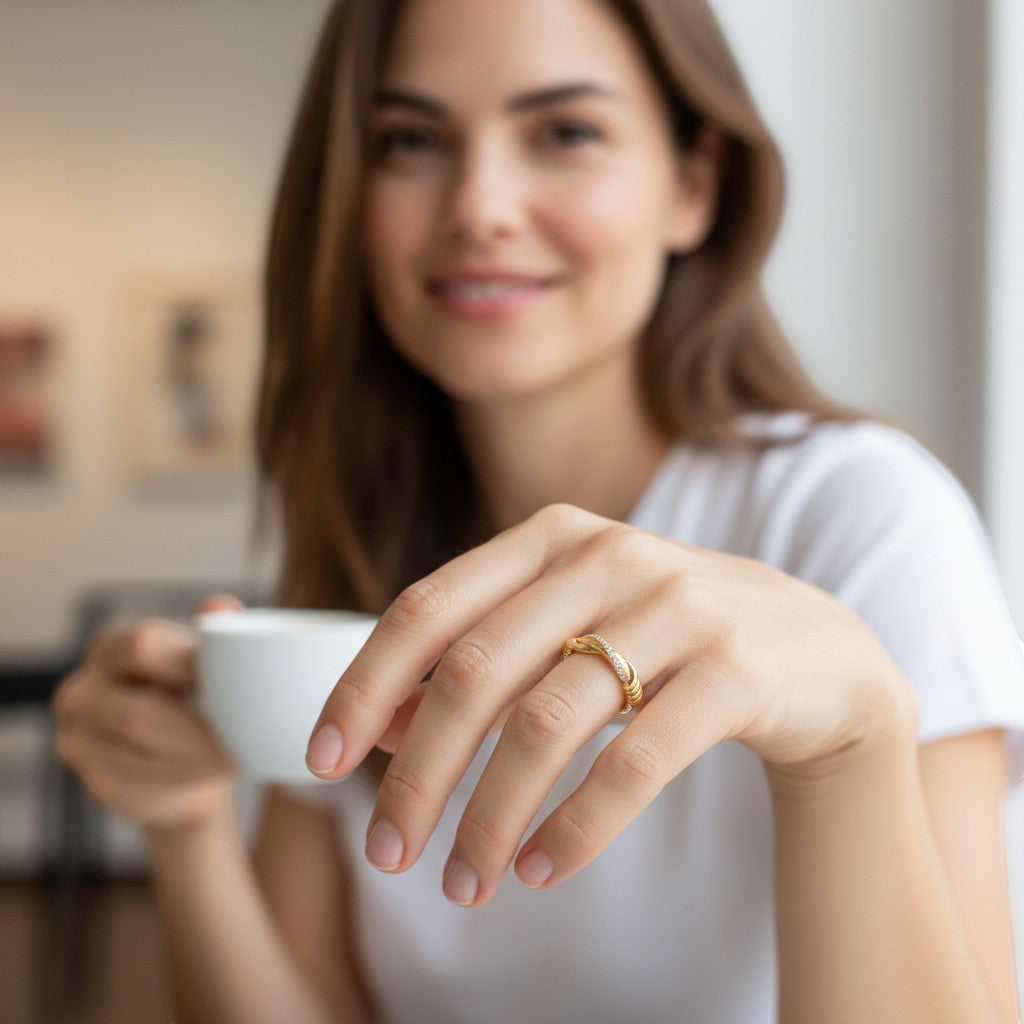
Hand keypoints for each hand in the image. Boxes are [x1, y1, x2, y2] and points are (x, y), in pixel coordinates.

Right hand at [52, 595, 241, 833]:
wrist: (189, 762)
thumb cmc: (198, 698)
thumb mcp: (208, 661)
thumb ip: (214, 632)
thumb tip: (221, 606)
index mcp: (112, 647)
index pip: (142, 646)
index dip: (188, 667)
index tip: (228, 686)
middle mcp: (83, 690)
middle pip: (137, 712)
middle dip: (196, 730)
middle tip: (238, 738)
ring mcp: (79, 738)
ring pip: (141, 755)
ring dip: (194, 760)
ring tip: (231, 758)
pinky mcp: (94, 780)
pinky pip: (139, 785)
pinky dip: (181, 782)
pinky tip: (204, 775)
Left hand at [307, 505, 916, 904]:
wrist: (818, 654)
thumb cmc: (669, 642)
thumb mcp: (570, 632)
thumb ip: (482, 662)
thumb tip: (383, 723)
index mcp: (551, 536)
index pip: (427, 608)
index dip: (363, 685)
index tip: (321, 763)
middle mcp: (607, 555)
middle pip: (475, 670)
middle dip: (418, 771)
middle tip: (386, 852)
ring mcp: (678, 605)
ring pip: (547, 722)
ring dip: (491, 815)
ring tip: (465, 884)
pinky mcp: (737, 668)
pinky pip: (635, 760)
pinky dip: (577, 825)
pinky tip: (542, 868)